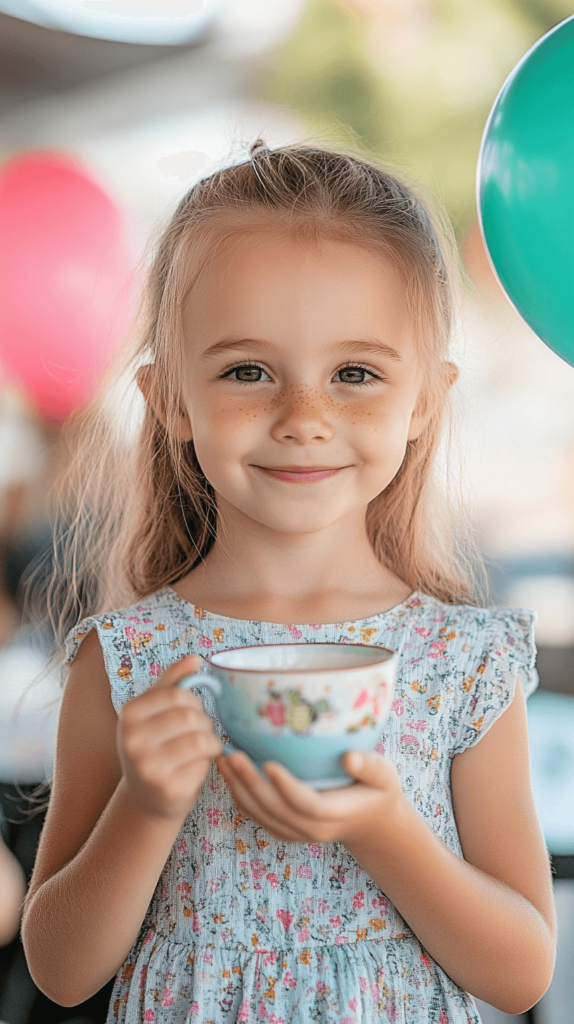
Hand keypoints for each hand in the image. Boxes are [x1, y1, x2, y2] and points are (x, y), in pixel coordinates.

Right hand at [117, 655, 221, 821]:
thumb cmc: (154, 746)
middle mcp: (132, 741)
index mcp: (129, 714)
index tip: (194, 712)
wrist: (145, 796)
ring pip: (201, 740)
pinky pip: (203, 765)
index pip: (179, 695)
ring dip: (211, 742)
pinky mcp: (167, 790)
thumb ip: (172, 681)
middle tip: (201, 732)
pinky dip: (206, 764)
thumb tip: (196, 659)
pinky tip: (195, 767)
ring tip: (204, 747)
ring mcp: (148, 767)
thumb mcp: (154, 711)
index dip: (195, 702)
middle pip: (191, 717)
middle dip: (205, 723)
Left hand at [216, 749, 405, 848]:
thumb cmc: (378, 791)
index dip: (285, 786)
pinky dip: (240, 796)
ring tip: (223, 760)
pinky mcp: (285, 829)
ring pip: (260, 815)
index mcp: (335, 815)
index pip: (306, 804)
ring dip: (238, 789)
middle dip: (250, 783)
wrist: (371, 823)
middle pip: (275, 810)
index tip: (268, 763)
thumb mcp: (385, 776)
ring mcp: (295, 832)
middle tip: (232, 755)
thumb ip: (370, 766)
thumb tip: (350, 757)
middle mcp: (311, 829)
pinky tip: (229, 774)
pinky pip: (257, 816)